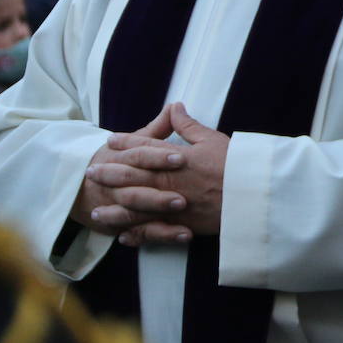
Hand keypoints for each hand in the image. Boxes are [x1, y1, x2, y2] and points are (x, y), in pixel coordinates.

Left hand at [94, 103, 229, 244]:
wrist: (252, 194)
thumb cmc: (234, 164)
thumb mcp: (212, 139)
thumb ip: (189, 125)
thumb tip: (174, 106)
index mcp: (175, 158)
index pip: (144, 147)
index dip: (125, 142)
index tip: (110, 140)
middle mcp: (168, 181)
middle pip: (131, 177)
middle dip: (109, 174)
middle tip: (91, 173)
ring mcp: (171, 205)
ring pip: (135, 209)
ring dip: (114, 210)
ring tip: (96, 212)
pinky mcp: (180, 224)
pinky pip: (151, 231)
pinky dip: (136, 234)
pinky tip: (123, 236)